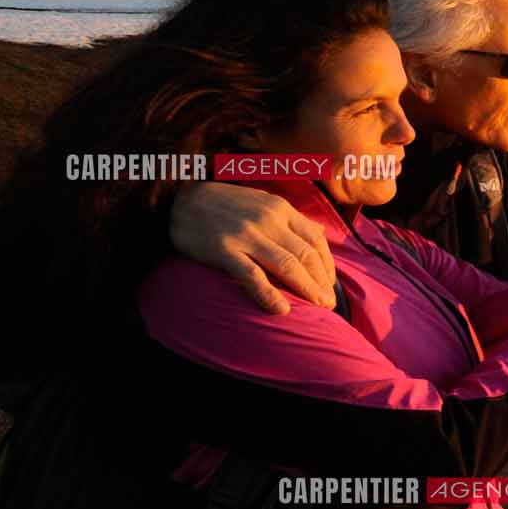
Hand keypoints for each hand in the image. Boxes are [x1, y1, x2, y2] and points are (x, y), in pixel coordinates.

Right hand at [170, 182, 336, 313]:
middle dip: (321, 282)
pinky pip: (252, 275)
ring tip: (318, 308)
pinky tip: (283, 310)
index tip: (330, 283)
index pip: (315, 239)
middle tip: (329, 304)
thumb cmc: (222, 203)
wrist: (177, 198)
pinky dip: (269, 294)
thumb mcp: (261, 201)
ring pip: (287, 265)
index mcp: (280, 208)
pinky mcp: (224, 250)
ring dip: (306, 289)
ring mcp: (247, 235)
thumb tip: (317, 234)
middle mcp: (269, 220)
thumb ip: (288, 219)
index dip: (327, 264)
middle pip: (305, 255)